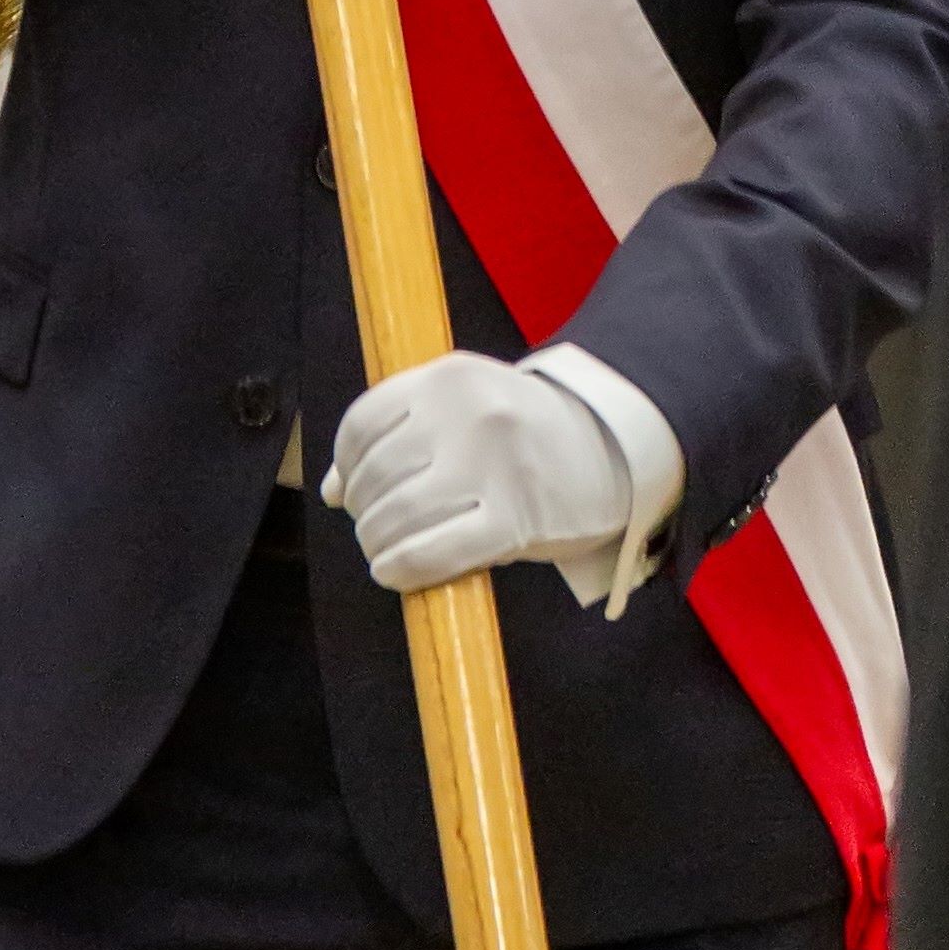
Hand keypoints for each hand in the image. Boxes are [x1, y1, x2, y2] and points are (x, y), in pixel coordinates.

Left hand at [323, 349, 636, 604]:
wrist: (616, 450)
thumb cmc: (528, 432)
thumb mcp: (465, 407)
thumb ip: (400, 433)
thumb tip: (332, 488)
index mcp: (451, 377)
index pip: (364, 423)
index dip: (344, 465)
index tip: (349, 489)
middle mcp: (469, 415)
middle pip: (377, 474)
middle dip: (364, 511)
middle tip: (373, 527)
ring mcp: (494, 467)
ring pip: (398, 515)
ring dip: (377, 543)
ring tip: (384, 551)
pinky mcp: (516, 520)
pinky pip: (434, 553)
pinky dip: (401, 569)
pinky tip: (395, 572)